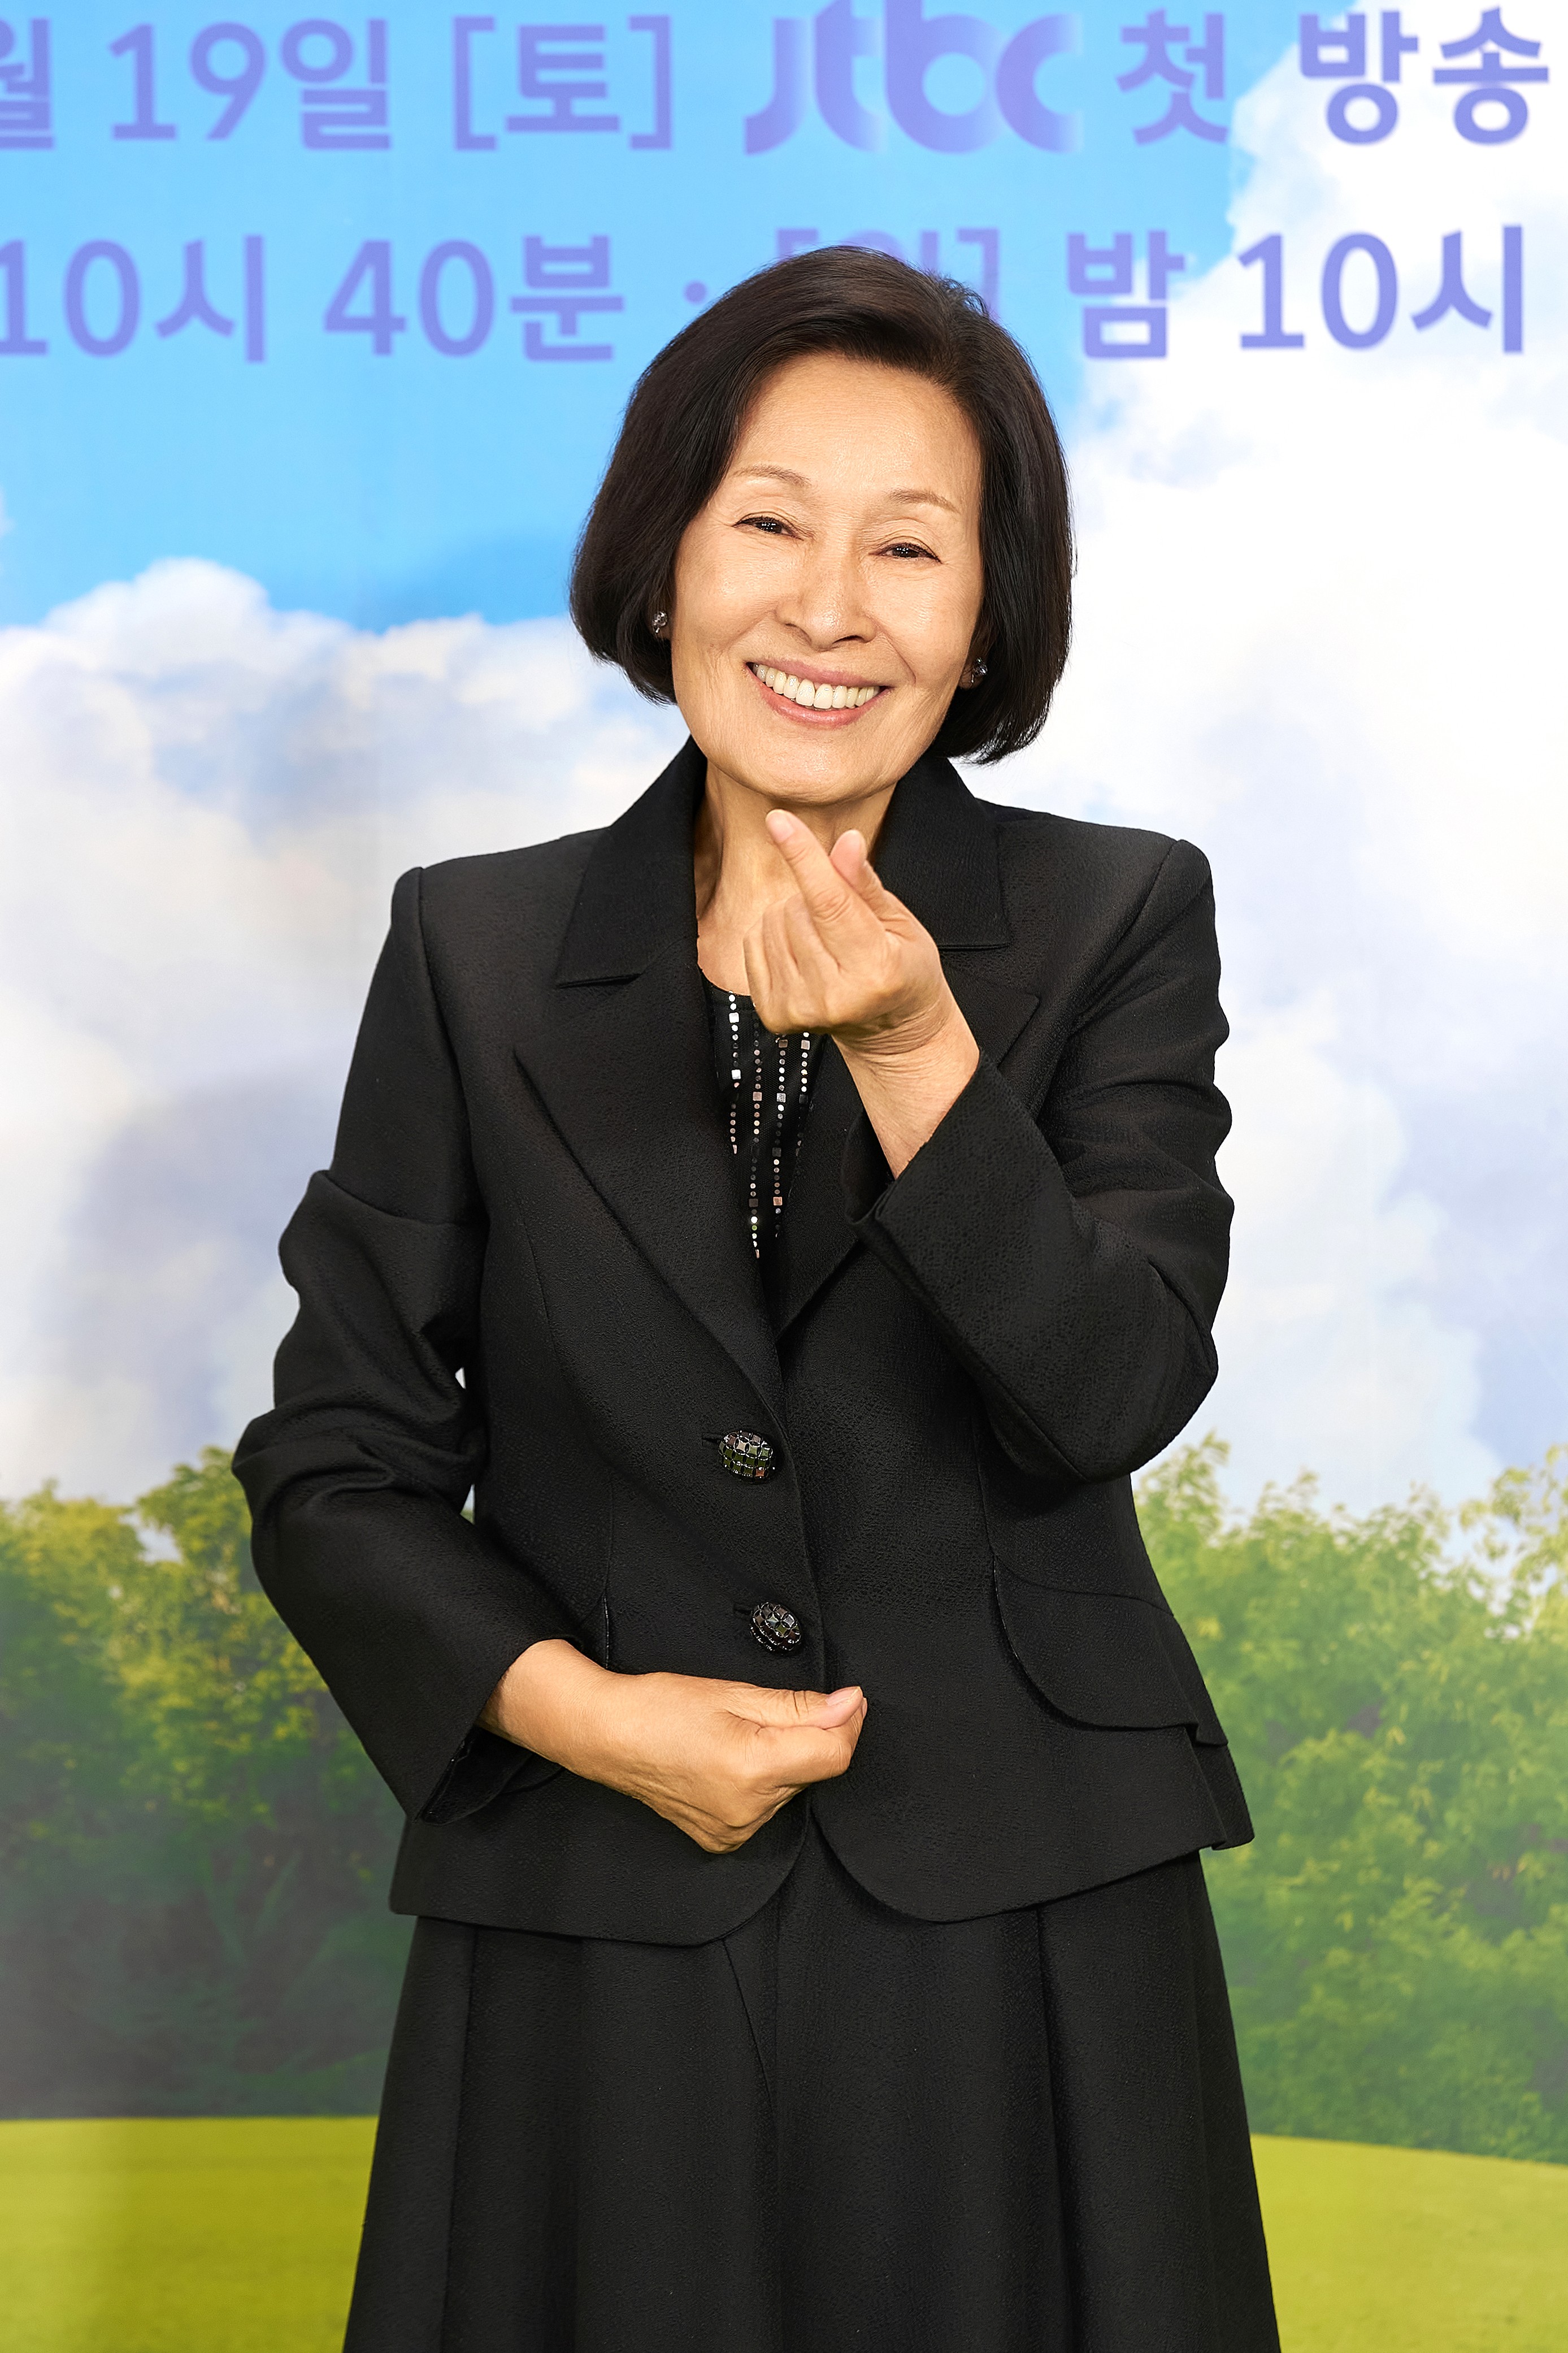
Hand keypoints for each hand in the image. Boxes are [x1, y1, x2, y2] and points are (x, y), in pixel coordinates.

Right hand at [482, 1639, 867, 1853]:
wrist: (609, 1736)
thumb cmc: (662, 1706)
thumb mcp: (736, 1692)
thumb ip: (801, 1706)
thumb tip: (851, 1705)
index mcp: (753, 1768)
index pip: (834, 1754)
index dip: (846, 1721)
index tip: (845, 1698)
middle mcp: (748, 1810)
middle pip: (813, 1769)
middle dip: (807, 1736)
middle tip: (765, 1711)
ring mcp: (734, 1831)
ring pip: (791, 1788)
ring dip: (783, 1760)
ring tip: (736, 1736)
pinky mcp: (723, 1840)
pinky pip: (766, 1807)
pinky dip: (761, 1782)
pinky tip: (729, 1761)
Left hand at [748, 811, 979, 1175]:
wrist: (890, 1031)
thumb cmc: (902, 967)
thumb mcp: (901, 923)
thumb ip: (865, 885)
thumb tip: (845, 842)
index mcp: (876, 969)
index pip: (830, 902)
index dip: (803, 856)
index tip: (777, 819)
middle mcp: (835, 996)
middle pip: (797, 909)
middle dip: (813, 898)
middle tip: (841, 922)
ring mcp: (800, 1010)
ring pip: (772, 923)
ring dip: (794, 916)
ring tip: (824, 940)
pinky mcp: (775, 1016)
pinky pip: (754, 944)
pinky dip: (774, 936)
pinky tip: (802, 953)